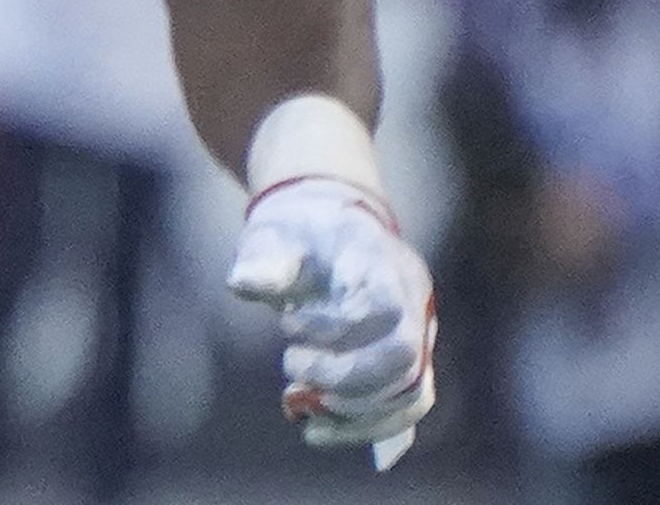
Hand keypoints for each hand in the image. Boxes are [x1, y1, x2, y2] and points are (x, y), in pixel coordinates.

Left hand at [229, 174, 438, 464]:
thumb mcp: (274, 234)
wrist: (329, 229)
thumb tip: (242, 284)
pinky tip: (317, 431)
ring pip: (411, 393)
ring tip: (300, 408)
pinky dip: (362, 427)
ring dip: (353, 413)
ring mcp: (417, 334)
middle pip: (403, 358)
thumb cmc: (299, 234)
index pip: (383, 308)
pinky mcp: (409, 363)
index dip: (337, 330)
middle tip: (291, 367)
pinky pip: (404, 408)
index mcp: (381, 263)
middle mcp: (412, 301)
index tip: (287, 324)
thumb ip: (264, 259)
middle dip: (344, 378)